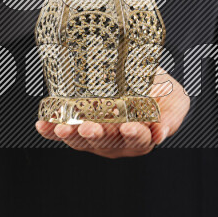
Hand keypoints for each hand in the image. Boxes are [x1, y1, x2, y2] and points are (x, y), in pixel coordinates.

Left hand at [35, 68, 189, 158]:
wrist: (139, 73)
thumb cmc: (161, 90)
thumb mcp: (175, 98)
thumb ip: (171, 116)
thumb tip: (161, 134)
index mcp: (143, 137)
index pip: (139, 140)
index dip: (134, 135)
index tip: (128, 127)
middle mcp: (117, 141)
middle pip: (107, 142)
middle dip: (97, 135)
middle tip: (89, 127)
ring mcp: (96, 135)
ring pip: (83, 140)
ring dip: (72, 135)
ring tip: (64, 128)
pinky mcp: (77, 127)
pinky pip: (63, 131)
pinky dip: (51, 130)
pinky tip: (42, 126)